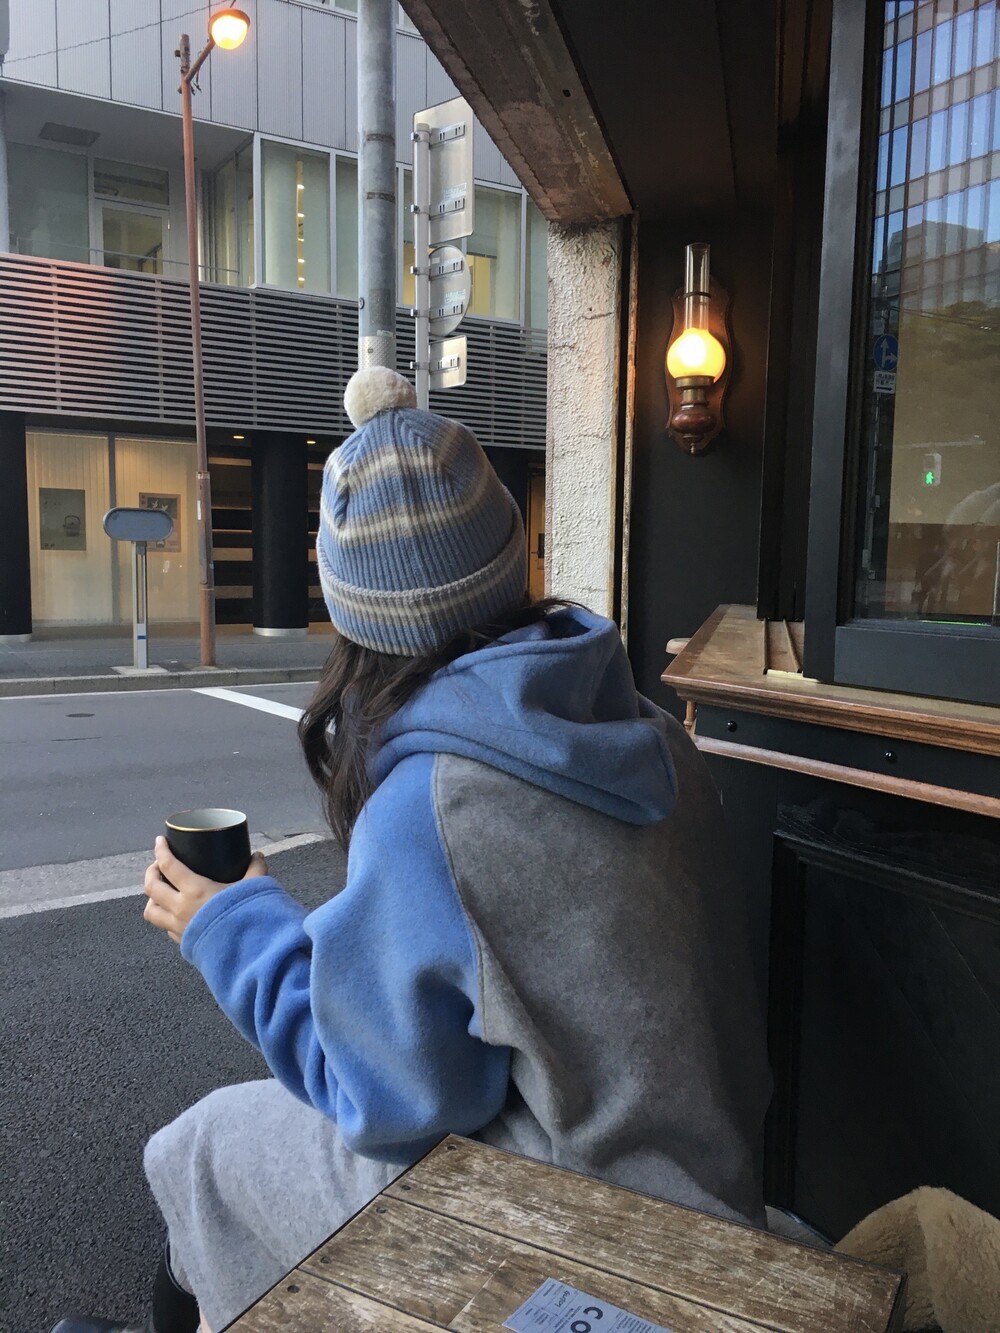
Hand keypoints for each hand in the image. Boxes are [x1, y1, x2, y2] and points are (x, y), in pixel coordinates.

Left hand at [143, 836, 268, 944]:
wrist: (244, 954)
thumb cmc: (246, 918)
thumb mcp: (253, 889)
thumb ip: (255, 870)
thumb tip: (258, 855)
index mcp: (195, 890)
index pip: (168, 866)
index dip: (160, 851)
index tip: (159, 841)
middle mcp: (180, 908)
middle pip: (150, 887)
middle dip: (151, 872)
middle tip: (158, 865)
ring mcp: (178, 928)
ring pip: (150, 911)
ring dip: (151, 899)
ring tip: (160, 892)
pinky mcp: (183, 942)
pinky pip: (165, 927)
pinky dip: (165, 917)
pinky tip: (176, 913)